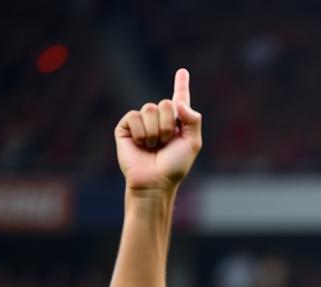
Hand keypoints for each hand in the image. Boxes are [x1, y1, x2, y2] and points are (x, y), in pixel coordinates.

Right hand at [115, 68, 202, 193]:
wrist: (155, 181)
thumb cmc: (174, 166)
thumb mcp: (192, 144)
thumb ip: (193, 120)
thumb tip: (179, 102)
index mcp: (176, 123)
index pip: (179, 99)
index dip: (181, 85)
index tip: (183, 71)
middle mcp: (159, 120)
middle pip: (165, 104)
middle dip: (168, 125)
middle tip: (165, 143)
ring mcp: (142, 122)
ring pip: (149, 109)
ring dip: (155, 131)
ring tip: (153, 147)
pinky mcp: (126, 126)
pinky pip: (134, 117)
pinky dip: (141, 133)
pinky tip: (140, 145)